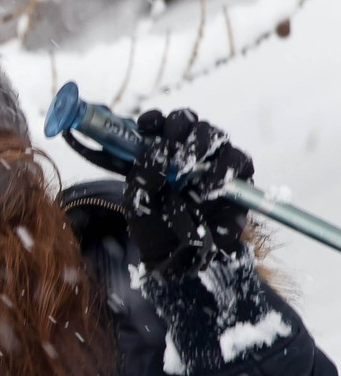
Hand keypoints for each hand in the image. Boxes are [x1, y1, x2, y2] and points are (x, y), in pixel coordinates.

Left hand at [123, 108, 253, 277]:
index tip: (146, 127)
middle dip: (179, 127)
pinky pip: (237, 160)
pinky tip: (206, 188)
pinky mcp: (237, 176)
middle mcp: (187, 152)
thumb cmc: (155, 225)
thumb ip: (143, 174)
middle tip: (172, 146)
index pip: (159, 123)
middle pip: (189, 121)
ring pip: (215, 134)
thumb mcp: (138, 201)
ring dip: (200, 145)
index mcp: (159, 152)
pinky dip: (222, 169)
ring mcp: (213, 161)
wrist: (179, 255)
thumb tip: (157, 149)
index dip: (154, 120)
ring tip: (186, 168)